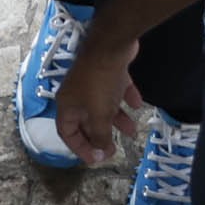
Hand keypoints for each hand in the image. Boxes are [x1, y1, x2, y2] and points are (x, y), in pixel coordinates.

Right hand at [53, 33, 140, 166]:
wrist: (111, 45)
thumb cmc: (99, 82)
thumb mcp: (99, 115)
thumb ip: (100, 136)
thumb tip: (101, 153)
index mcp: (68, 105)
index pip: (66, 132)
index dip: (79, 148)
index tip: (94, 159)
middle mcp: (77, 94)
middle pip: (86, 121)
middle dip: (100, 135)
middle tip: (114, 148)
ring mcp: (93, 81)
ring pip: (103, 106)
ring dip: (117, 120)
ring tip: (132, 131)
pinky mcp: (109, 70)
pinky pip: (117, 88)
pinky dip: (126, 97)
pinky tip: (138, 104)